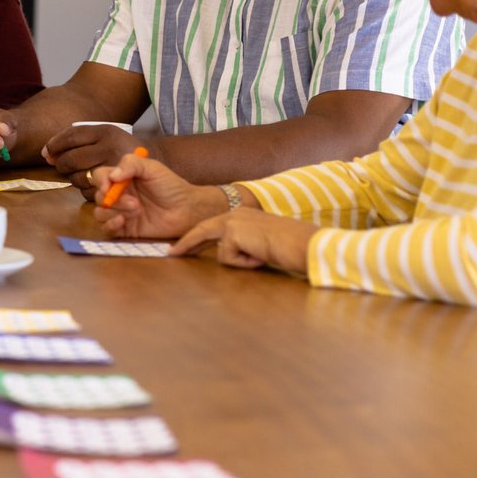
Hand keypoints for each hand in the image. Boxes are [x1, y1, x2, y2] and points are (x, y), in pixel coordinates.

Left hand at [43, 123, 145, 200]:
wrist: (155, 163)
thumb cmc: (120, 148)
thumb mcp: (105, 135)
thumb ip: (78, 139)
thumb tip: (47, 154)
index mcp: (106, 131)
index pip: (71, 136)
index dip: (54, 145)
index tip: (47, 152)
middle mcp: (110, 148)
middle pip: (71, 159)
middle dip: (61, 164)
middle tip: (60, 165)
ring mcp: (114, 169)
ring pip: (77, 177)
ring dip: (72, 177)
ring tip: (79, 172)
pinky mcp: (116, 189)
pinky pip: (88, 192)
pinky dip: (84, 190)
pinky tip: (91, 183)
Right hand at [91, 153, 224, 238]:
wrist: (187, 210)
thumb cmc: (171, 186)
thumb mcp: (153, 168)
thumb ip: (131, 164)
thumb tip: (112, 176)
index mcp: (123, 179)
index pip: (100, 177)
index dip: (101, 181)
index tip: (109, 186)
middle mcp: (119, 195)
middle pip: (98, 197)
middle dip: (113, 200)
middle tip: (135, 203)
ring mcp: (120, 213)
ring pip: (99, 213)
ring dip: (113, 212)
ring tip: (135, 211)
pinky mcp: (124, 229)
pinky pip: (105, 229)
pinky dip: (110, 225)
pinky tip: (123, 221)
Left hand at [171, 209, 317, 274]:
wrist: (305, 244)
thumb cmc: (291, 247)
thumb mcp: (261, 244)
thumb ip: (242, 244)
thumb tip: (225, 253)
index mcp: (243, 215)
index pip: (213, 226)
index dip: (196, 238)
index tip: (181, 247)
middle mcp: (236, 214)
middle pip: (202, 230)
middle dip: (186, 244)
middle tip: (171, 254)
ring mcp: (234, 221)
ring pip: (221, 252)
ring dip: (241, 261)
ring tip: (263, 256)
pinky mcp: (233, 233)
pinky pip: (228, 259)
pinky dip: (245, 263)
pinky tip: (261, 256)